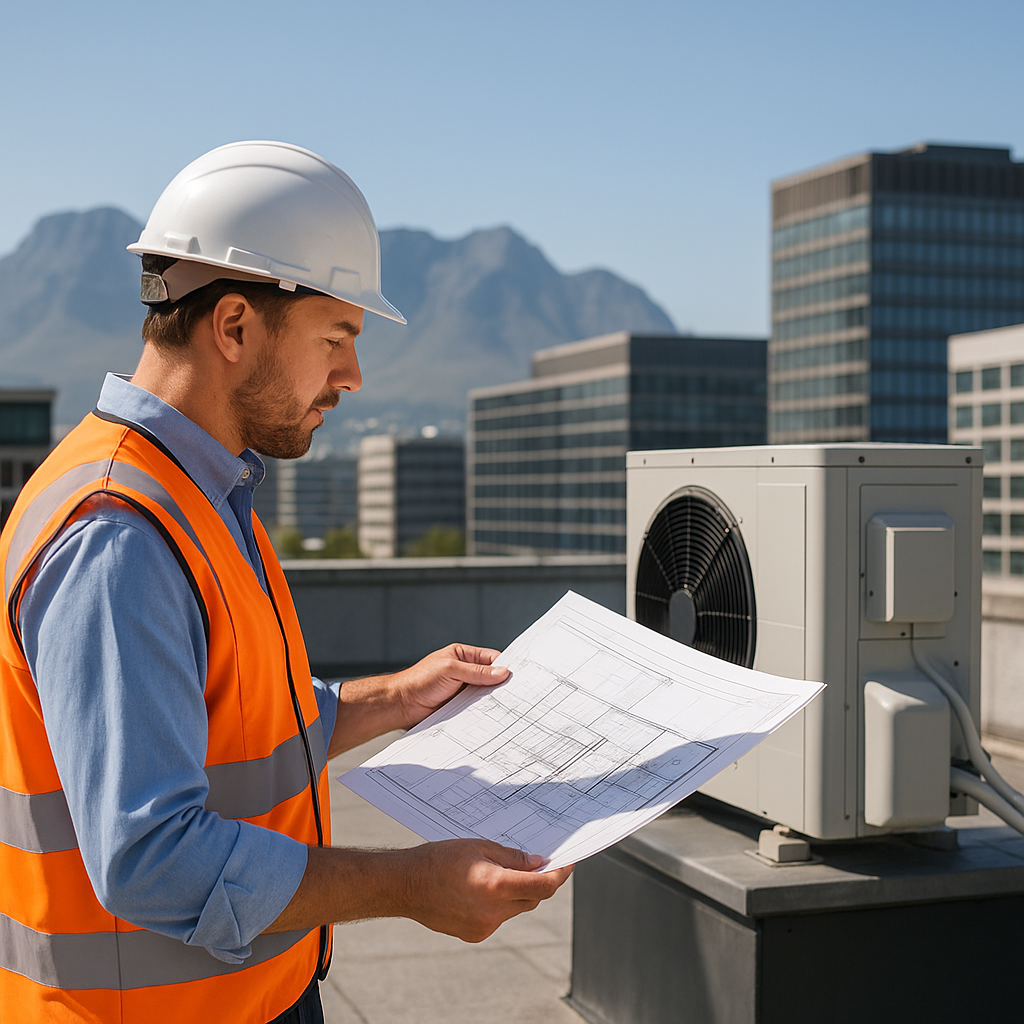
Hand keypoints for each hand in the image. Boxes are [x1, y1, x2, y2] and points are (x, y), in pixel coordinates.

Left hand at [395, 644, 509, 728]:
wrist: (402, 704)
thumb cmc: (420, 680)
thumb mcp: (451, 670)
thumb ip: (477, 672)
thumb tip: (502, 672)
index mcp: (463, 656)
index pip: (490, 658)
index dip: (503, 666)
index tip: (516, 676)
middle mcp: (465, 672)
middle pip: (490, 677)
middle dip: (500, 684)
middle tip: (514, 693)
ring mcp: (463, 690)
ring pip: (485, 694)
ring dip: (492, 699)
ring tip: (506, 705)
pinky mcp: (460, 706)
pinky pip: (477, 707)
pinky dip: (484, 711)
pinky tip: (491, 715)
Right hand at [397, 839, 573, 942]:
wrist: (406, 886)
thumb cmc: (437, 860)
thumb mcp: (478, 847)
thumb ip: (512, 857)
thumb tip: (536, 863)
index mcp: (496, 886)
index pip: (543, 886)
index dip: (559, 875)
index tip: (567, 864)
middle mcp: (493, 912)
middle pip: (532, 899)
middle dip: (539, 881)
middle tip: (537, 863)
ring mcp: (484, 927)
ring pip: (516, 909)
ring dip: (517, 892)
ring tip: (499, 872)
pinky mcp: (475, 934)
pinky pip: (499, 918)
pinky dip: (500, 903)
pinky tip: (482, 888)